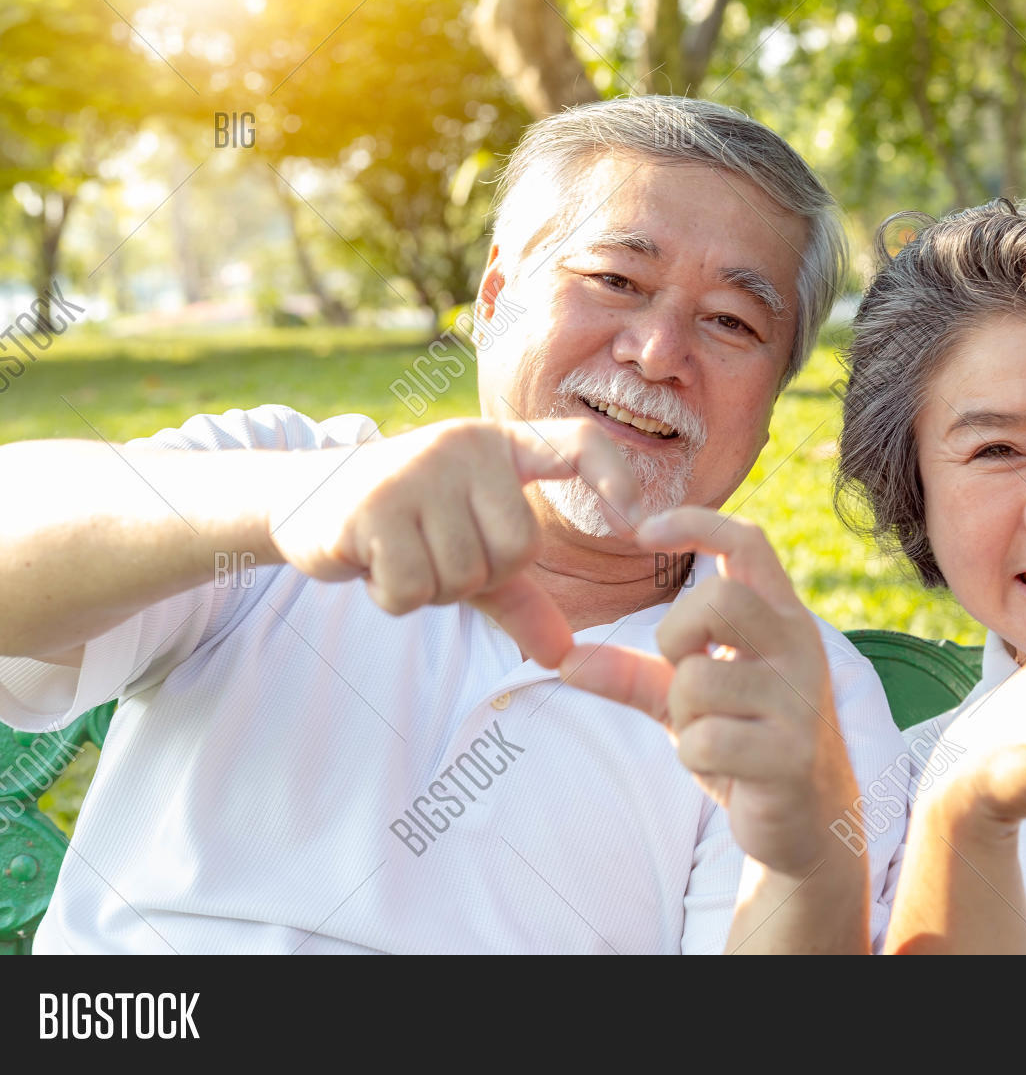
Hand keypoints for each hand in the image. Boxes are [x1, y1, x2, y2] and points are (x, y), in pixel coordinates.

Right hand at [267, 417, 641, 666]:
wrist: (309, 500)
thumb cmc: (409, 524)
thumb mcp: (470, 551)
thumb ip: (521, 599)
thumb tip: (564, 656)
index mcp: (503, 447)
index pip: (578, 444)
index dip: (616, 475)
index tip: (640, 523)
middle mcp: (466, 445)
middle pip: (516, 550)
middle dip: (478, 576)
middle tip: (435, 552)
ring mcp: (418, 471)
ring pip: (462, 576)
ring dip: (431, 588)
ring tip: (400, 551)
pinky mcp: (372, 506)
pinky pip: (413, 589)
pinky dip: (394, 596)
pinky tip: (372, 562)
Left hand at [558, 507, 859, 878]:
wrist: (810, 817)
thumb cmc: (747, 738)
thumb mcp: (690, 697)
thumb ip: (634, 673)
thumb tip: (565, 661)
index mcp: (781, 617)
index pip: (747, 542)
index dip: (694, 523)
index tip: (643, 531)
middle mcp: (799, 647)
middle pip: (719, 600)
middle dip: (676, 636)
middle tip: (683, 670)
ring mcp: (799, 701)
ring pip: (698, 680)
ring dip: (683, 714)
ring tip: (712, 730)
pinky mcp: (790, 755)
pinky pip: (705, 741)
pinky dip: (695, 756)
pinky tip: (725, 766)